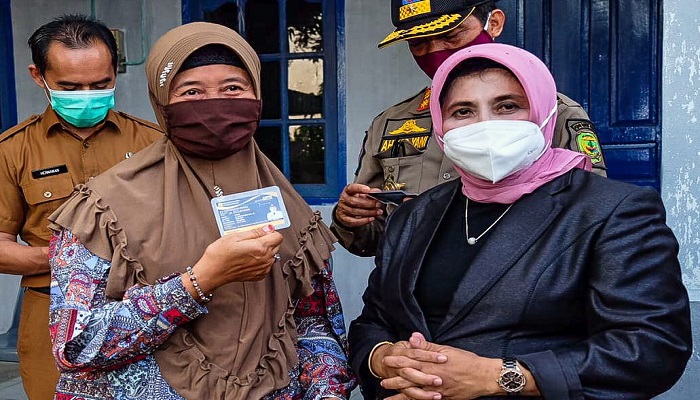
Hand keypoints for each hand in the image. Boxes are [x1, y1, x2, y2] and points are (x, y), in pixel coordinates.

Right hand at [191, 225, 282, 292]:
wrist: (212, 272)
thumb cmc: (220, 254)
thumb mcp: (235, 236)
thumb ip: (255, 232)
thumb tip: (268, 228)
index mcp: (260, 248)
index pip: (278, 236)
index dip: (270, 232)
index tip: (262, 231)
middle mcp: (264, 260)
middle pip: (276, 245)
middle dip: (268, 241)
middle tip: (253, 240)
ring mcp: (262, 269)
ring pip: (273, 255)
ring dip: (265, 251)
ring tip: (249, 249)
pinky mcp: (259, 275)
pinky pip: (267, 265)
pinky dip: (261, 261)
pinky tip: (249, 258)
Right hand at [334, 183, 382, 226]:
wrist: (346, 210)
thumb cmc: (355, 200)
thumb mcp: (361, 194)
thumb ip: (370, 192)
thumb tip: (377, 192)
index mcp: (348, 191)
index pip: (352, 188)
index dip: (359, 188)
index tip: (368, 190)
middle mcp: (343, 199)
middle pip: (354, 201)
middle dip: (368, 203)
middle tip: (378, 204)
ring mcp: (343, 209)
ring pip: (355, 212)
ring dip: (368, 212)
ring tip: (378, 212)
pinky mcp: (344, 219)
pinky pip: (354, 221)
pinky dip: (364, 220)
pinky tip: (371, 218)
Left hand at [382, 333, 501, 399]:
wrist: (483, 377)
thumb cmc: (467, 362)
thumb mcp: (447, 350)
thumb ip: (428, 346)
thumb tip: (413, 338)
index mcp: (432, 364)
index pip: (409, 362)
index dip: (396, 361)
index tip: (386, 360)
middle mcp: (432, 378)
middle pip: (408, 379)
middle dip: (394, 379)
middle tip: (382, 380)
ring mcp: (436, 391)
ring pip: (414, 393)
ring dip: (400, 394)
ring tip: (388, 397)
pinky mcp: (442, 399)